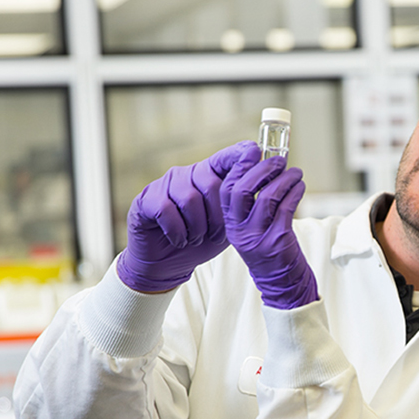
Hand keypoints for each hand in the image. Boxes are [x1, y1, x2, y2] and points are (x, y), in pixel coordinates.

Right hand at [117, 142, 259, 292]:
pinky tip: (180, 240)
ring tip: (197, 238)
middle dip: (219, 216)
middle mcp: (187, 174)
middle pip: (212, 184)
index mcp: (209, 176)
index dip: (241, 156)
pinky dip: (178, 232)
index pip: (227, 157)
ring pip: (190, 199)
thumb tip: (271, 192)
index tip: (255, 154)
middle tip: (216, 235)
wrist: (166, 264)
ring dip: (198, 227)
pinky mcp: (147, 199)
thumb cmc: (200, 241)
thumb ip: (243, 206)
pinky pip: (167, 210)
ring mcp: (165, 185)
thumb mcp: (228, 224)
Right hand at [222, 155, 316, 308]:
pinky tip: (300, 187)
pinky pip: (286, 208)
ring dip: (285, 179)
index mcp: (231, 225)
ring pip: (267, 196)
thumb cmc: (271, 251)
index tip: (253, 152)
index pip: (227, 189)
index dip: (240, 167)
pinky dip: (295, 192)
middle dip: (262, 169)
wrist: (283, 285)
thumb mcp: (254, 229)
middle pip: (243, 189)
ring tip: (295, 173)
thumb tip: (266, 168)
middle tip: (279, 160)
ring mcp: (258, 237)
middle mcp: (240, 231)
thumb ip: (254, 205)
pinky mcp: (277, 241)